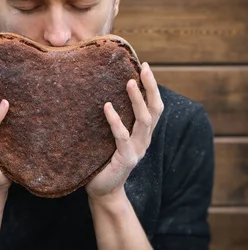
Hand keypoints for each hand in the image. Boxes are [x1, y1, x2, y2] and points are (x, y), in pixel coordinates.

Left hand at [86, 62, 163, 199]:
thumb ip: (114, 119)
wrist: (103, 189)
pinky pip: (122, 137)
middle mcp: (144, 140)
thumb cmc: (103, 159)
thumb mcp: (111, 136)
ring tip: (129, 82)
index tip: (144, 66)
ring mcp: (137, 150)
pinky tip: (107, 107)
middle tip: (144, 68)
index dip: (152, 87)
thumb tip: (101, 91)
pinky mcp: (126, 159)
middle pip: (155, 109)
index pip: (154, 106)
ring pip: (143, 120)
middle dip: (151, 87)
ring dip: (137, 100)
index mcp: (143, 133)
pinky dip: (115, 120)